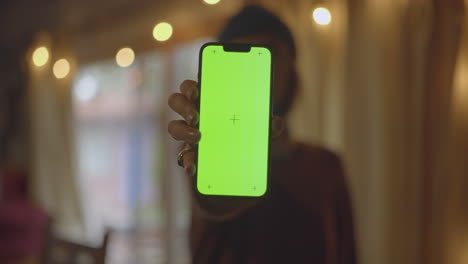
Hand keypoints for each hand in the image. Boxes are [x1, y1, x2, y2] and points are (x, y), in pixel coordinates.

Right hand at [168, 79, 284, 218]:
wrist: (240, 155)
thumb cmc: (245, 129)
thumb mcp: (257, 125)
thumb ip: (266, 123)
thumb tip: (276, 123)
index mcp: (206, 98)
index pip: (190, 87)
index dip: (189, 87)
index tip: (197, 92)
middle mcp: (191, 112)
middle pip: (176, 101)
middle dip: (184, 107)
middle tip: (196, 116)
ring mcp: (187, 132)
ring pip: (173, 126)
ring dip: (182, 131)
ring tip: (198, 138)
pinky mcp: (189, 152)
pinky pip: (182, 155)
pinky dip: (186, 161)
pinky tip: (192, 168)